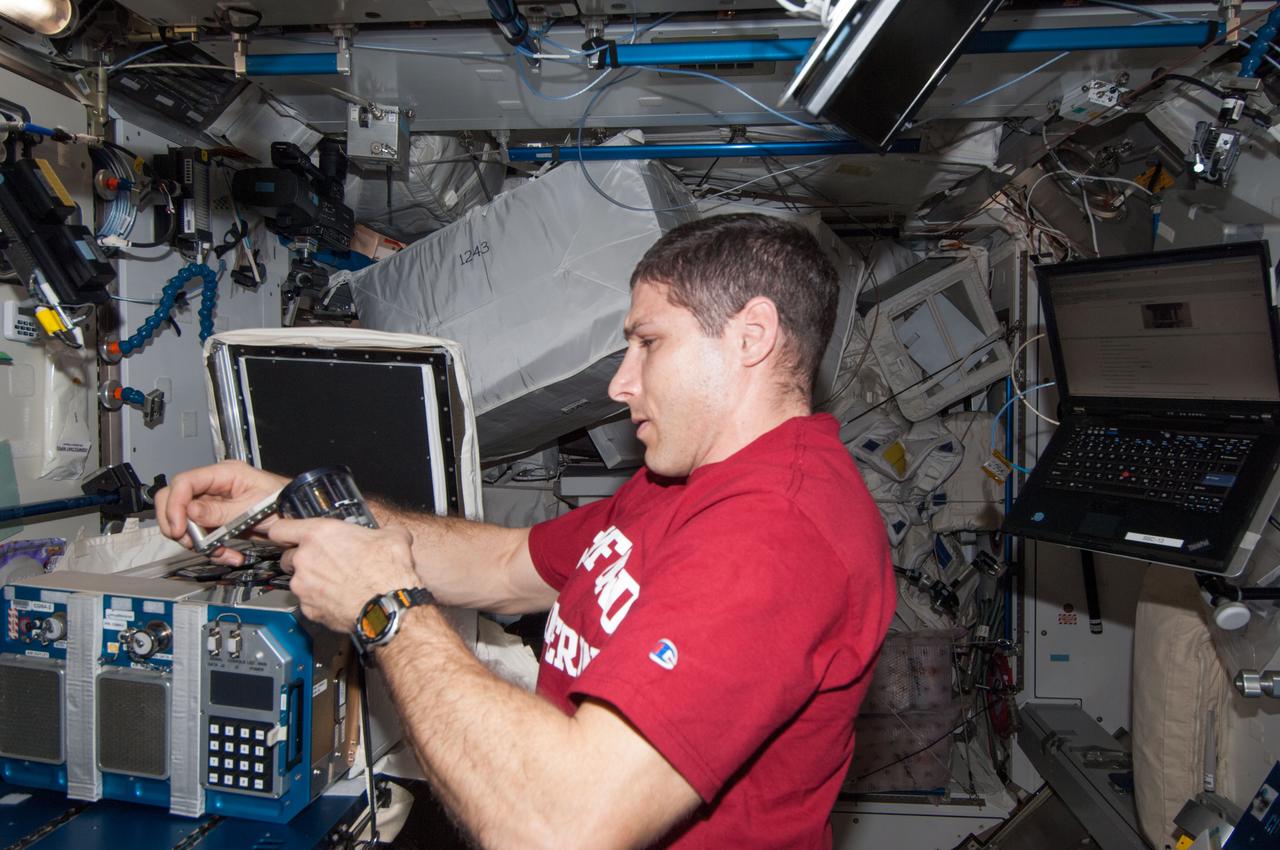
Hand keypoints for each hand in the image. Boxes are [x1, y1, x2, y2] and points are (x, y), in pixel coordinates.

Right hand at [155, 460, 289, 564]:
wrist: (299, 517)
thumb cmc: (285, 502)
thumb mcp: (253, 508)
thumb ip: (220, 511)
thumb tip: (191, 511)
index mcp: (225, 473)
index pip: (184, 482)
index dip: (175, 505)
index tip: (179, 528)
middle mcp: (216, 486)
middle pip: (176, 499)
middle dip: (179, 524)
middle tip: (189, 541)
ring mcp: (216, 503)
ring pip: (188, 522)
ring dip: (199, 542)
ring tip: (218, 551)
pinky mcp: (220, 520)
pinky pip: (204, 535)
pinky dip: (212, 549)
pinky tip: (228, 554)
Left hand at [268, 518, 418, 632]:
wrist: (388, 608)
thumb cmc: (387, 572)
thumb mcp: (393, 537)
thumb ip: (381, 532)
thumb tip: (389, 534)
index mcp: (319, 535)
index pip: (281, 528)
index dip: (283, 530)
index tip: (287, 534)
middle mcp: (305, 559)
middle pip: (288, 556)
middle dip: (303, 559)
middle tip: (325, 561)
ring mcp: (304, 586)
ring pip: (298, 581)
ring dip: (312, 581)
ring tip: (337, 583)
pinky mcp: (308, 609)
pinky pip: (308, 602)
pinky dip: (320, 601)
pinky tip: (340, 599)